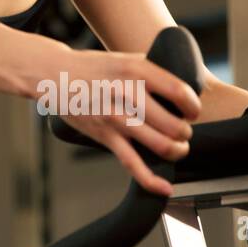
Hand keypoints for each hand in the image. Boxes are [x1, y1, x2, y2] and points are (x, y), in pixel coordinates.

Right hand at [54, 49, 201, 196]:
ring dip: (177, 151)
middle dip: (185, 132)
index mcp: (137, 71)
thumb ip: (154, 71)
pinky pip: (133, 164)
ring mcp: (116, 117)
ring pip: (162, 145)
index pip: (180, 93)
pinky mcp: (105, 135)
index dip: (193, 107)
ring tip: (176, 147)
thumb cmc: (93, 67)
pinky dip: (151, 181)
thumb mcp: (126, 59)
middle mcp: (127, 94)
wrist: (54, 74)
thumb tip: (184, 90)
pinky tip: (165, 187)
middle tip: (182, 131)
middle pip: (175, 125)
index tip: (192, 112)